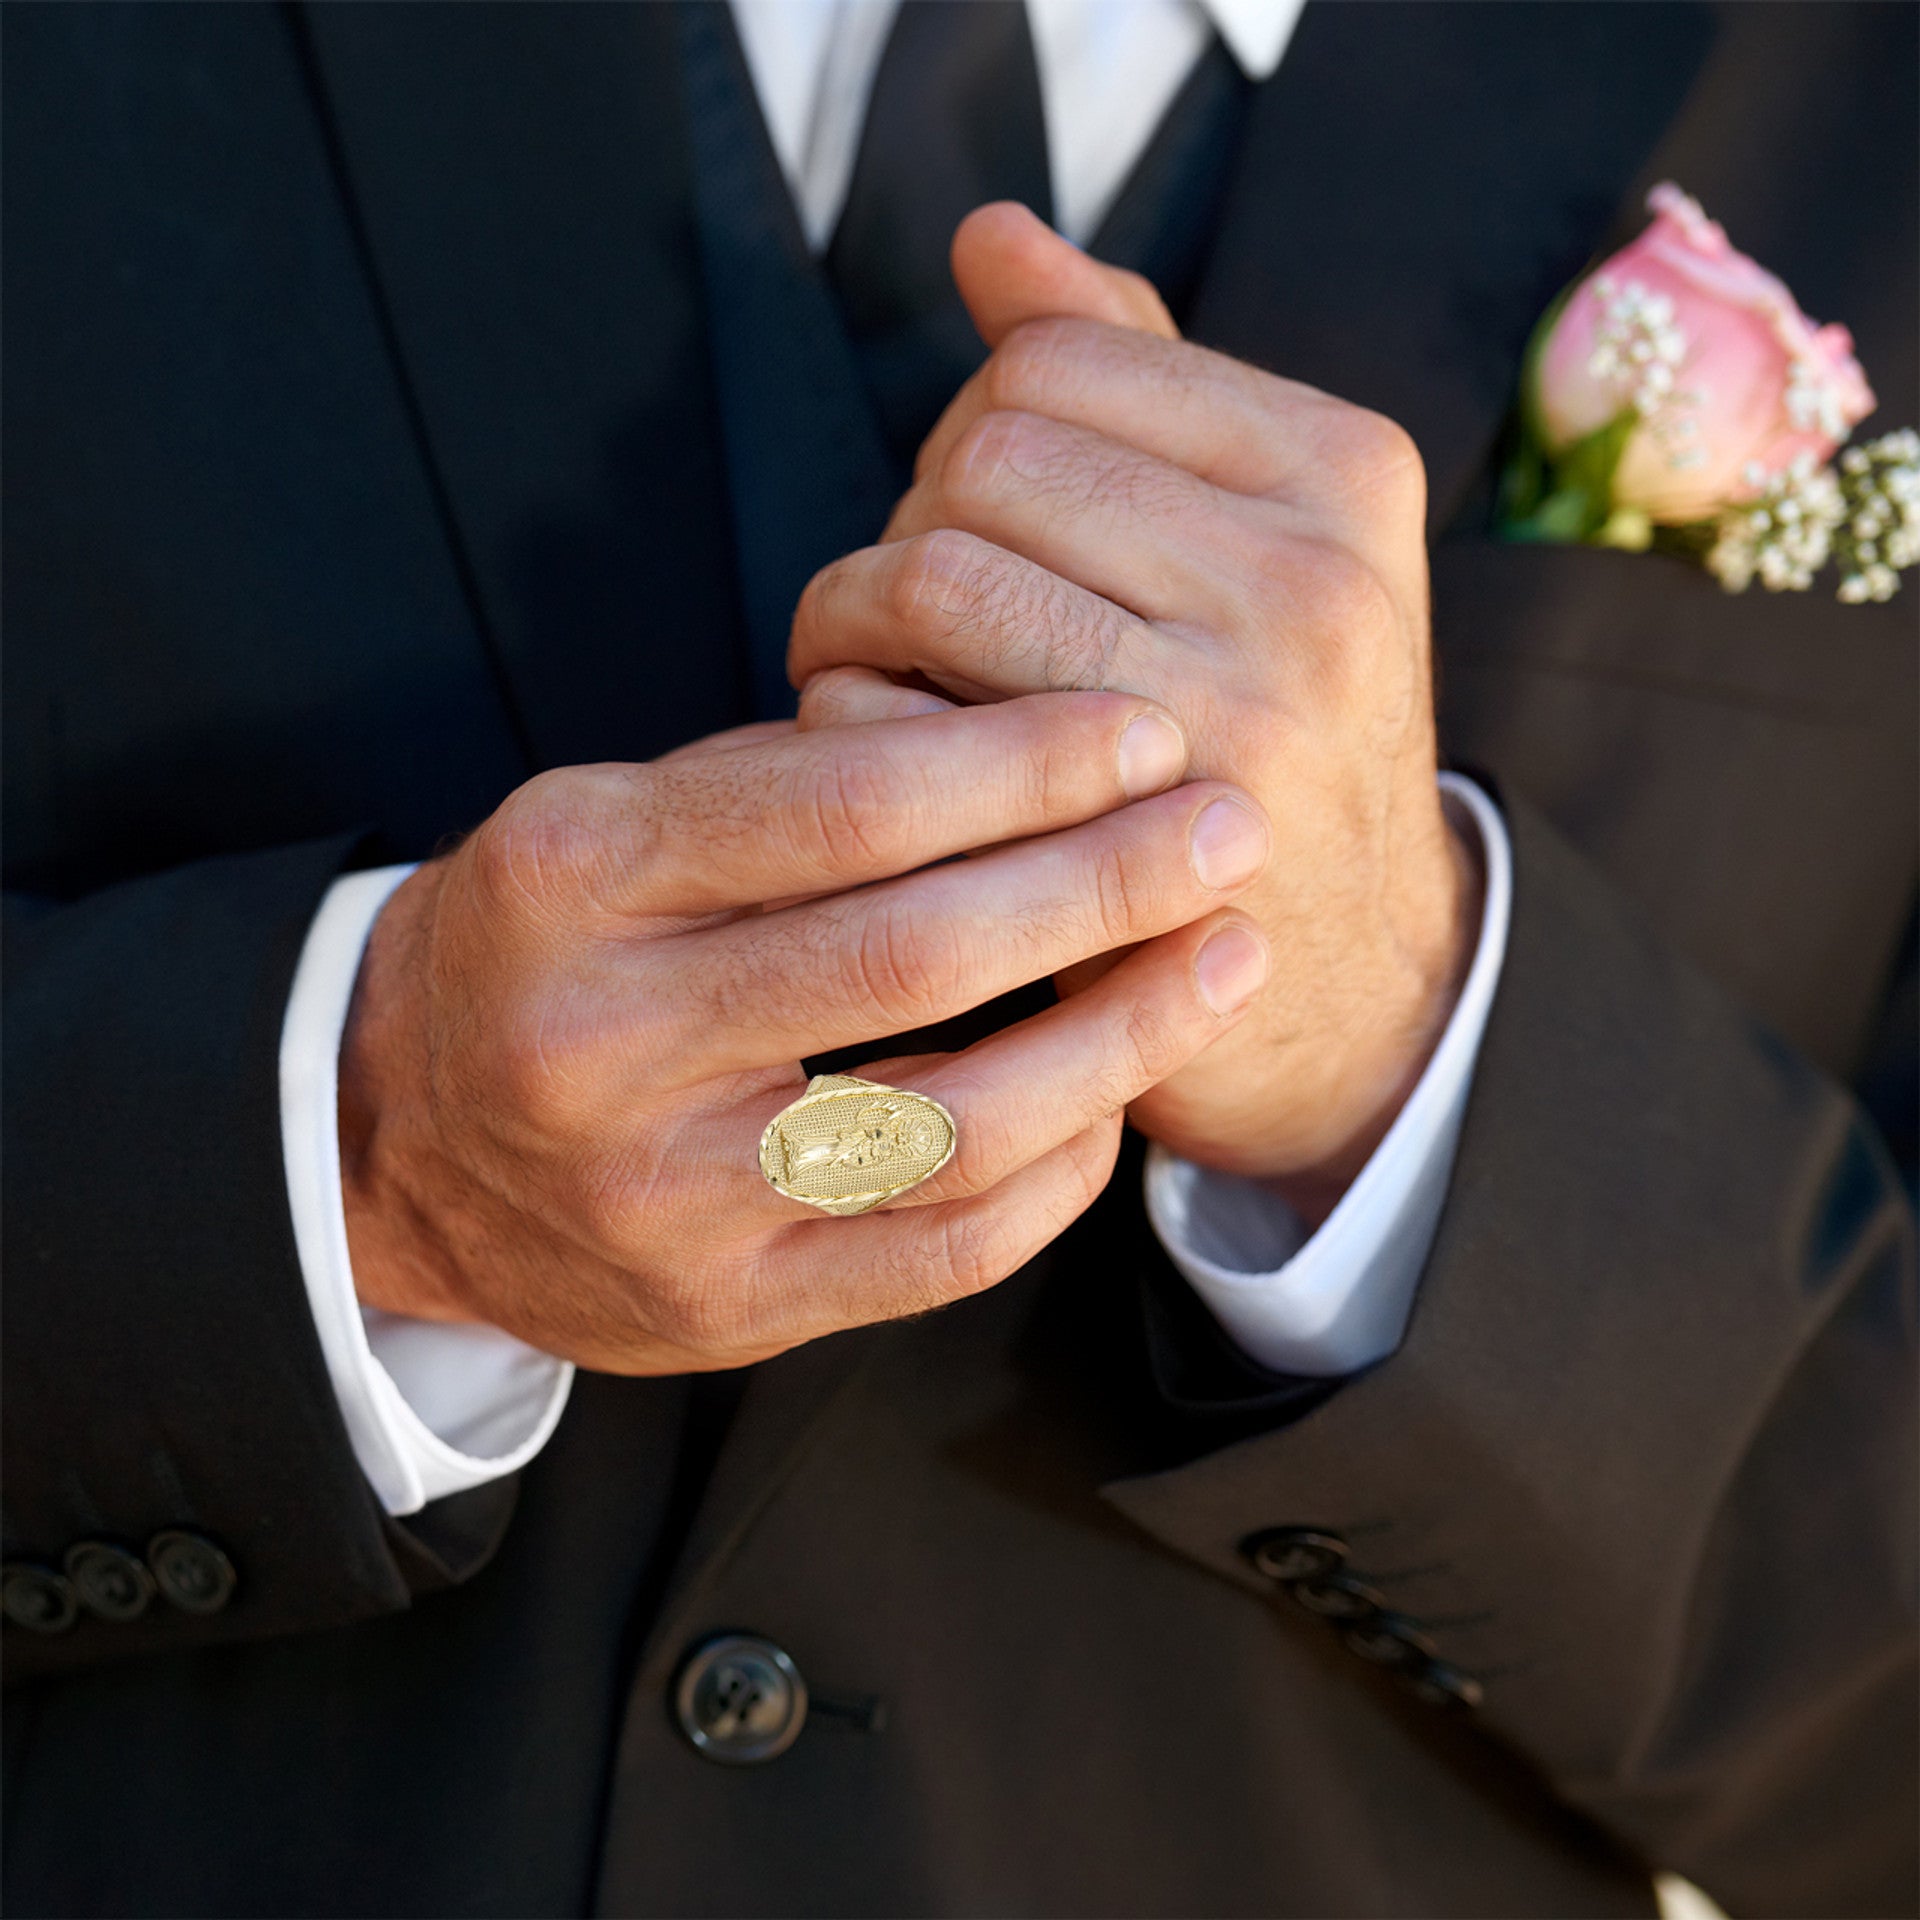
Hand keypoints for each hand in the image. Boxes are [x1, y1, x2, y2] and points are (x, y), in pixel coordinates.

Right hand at [337, 697, 1271, 1371]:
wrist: (398, 1144)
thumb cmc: (542, 946)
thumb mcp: (608, 822)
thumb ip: (785, 786)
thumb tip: (1027, 748)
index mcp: (570, 878)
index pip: (842, 805)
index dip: (1022, 761)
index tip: (1144, 730)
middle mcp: (604, 1044)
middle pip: (916, 955)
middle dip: (1106, 878)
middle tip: (1231, 822)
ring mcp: (666, 1198)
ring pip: (955, 1123)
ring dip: (1121, 1033)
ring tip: (1227, 955)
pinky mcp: (727, 1308)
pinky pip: (944, 1250)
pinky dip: (1061, 1169)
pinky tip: (1120, 1094)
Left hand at [791, 205, 1481, 1218]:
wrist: (1357, 976)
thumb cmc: (1275, 732)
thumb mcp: (1262, 542)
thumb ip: (1142, 382)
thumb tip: (992, 239)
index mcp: (1344, 469)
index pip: (1054, 357)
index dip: (973, 425)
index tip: (979, 512)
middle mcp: (1311, 580)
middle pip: (981, 455)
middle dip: (911, 522)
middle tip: (911, 605)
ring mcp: (1233, 717)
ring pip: (929, 573)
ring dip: (850, 615)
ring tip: (865, 664)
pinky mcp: (1134, 849)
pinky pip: (897, 722)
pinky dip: (846, 721)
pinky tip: (881, 749)